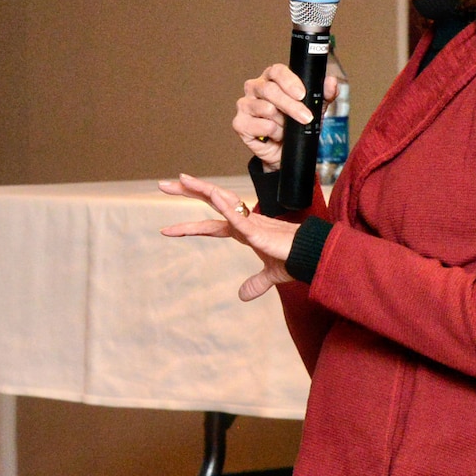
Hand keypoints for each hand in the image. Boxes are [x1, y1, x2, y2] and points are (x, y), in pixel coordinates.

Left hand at [158, 173, 299, 301]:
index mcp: (242, 230)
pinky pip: (239, 218)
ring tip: (182, 179)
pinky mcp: (259, 231)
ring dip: (203, 189)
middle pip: (210, 201)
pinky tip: (213, 197)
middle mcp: (243, 222)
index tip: (165, 230)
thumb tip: (242, 296)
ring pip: (222, 201)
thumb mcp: (270, 275)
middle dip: (187, 192)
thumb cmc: (294, 259)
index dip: (187, 227)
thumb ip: (255, 283)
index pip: (209, 226)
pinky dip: (225, 208)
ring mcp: (250, 223)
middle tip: (162, 184)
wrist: (313, 258)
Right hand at [235, 65, 337, 170]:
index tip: (302, 95)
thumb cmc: (296, 125)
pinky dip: (273, 133)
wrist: (285, 151)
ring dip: (282, 122)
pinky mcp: (239, 123)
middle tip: (306, 117)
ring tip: (287, 128)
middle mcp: (254, 88)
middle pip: (270, 90)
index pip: (276, 71)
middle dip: (291, 106)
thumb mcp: (315, 108)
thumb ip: (324, 94)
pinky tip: (276, 135)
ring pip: (266, 108)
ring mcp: (244, 105)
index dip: (289, 81)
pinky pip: (260, 125)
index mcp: (271, 78)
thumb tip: (331, 82)